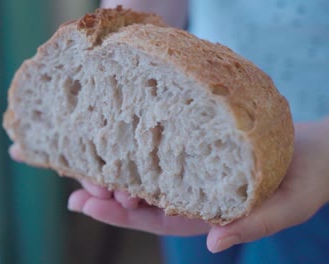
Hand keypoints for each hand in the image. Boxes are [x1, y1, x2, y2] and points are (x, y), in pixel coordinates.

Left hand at [65, 118, 328, 252]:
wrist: (314, 151)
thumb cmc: (305, 180)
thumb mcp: (286, 207)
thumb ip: (252, 226)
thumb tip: (213, 244)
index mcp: (204, 214)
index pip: (154, 219)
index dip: (121, 214)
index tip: (89, 205)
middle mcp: (190, 195)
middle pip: (140, 199)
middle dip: (106, 195)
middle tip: (78, 188)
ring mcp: (189, 170)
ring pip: (144, 173)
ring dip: (114, 169)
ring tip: (85, 164)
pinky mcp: (193, 146)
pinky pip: (159, 148)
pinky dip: (135, 145)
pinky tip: (115, 135)